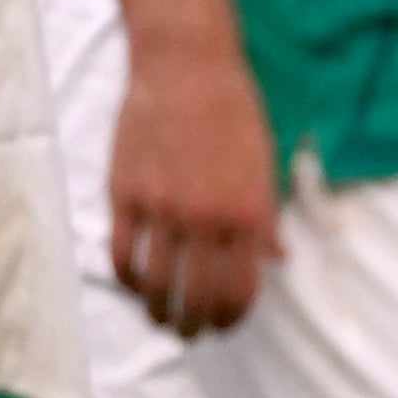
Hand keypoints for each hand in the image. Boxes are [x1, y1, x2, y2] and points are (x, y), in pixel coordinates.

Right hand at [108, 38, 280, 336]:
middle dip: (194, 325)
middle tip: (189, 331)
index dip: (230, 319)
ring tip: (159, 317)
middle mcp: (205, 218)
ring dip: (157, 312)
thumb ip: (266, 217)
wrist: (184, 66)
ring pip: (155, 284)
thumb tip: (277, 258)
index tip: (222, 326)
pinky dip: (125, 277)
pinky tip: (132, 281)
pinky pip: (120, 252)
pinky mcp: (124, 192)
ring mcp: (161, 207)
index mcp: (247, 214)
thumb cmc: (233, 111)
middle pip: (197, 297)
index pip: (240, 291)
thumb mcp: (265, 165)